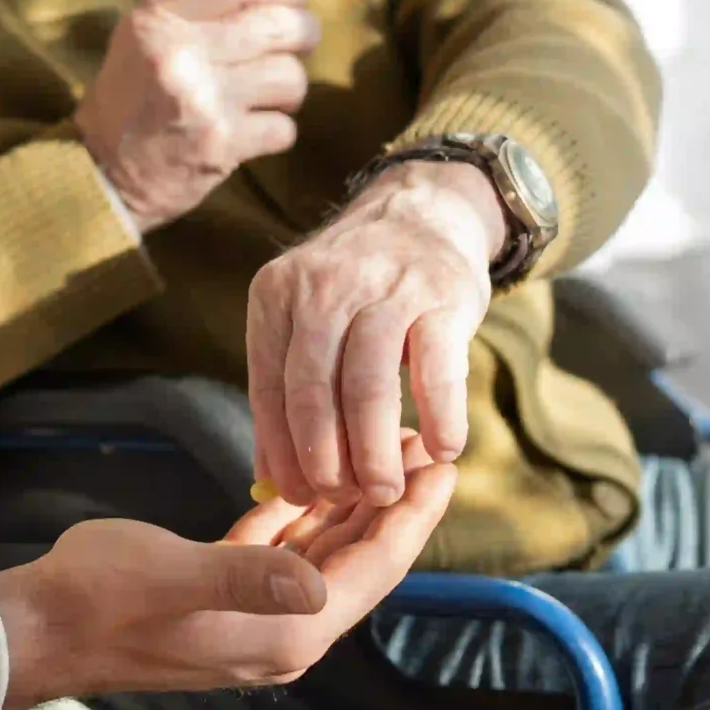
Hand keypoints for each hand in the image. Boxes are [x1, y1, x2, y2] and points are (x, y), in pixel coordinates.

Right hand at [0, 436, 453, 709]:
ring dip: (348, 507)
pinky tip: (306, 484)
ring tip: (376, 450)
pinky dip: (297, 519)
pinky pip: (277, 556)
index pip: (371, 571)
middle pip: (357, 563)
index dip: (411, 518)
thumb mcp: (173, 576)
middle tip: (419, 443)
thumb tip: (315, 582)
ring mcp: (250, 619)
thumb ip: (246, 577)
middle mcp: (281, 633)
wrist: (37, 630)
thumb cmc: (99, 600)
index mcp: (284, 634)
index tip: (443, 467)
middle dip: (390, 504)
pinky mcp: (219, 599)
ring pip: (321, 558)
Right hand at [74, 0, 319, 229]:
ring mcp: (202, 99)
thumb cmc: (130, 99)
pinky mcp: (221, 143)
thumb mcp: (143, 39)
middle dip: (304, 32)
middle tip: (301, 41)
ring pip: (290, 76)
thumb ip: (196, 11)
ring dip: (291, 86)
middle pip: (276, 24)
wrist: (105, 173)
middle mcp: (179, 53)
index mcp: (156, 19)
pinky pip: (284, 126)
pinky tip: (254, 130)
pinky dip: (277, 130)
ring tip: (270, 93)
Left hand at [247, 159, 505, 508]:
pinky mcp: (442, 297)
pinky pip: (437, 369)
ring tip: (386, 491)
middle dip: (325, 458)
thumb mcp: (304, 317)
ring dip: (374, 450)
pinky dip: (439, 417)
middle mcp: (323, 288)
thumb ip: (285, 388)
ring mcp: (384, 289)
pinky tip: (442, 451)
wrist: (421, 212)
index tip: (295, 494)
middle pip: (313, 390)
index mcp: (276, 295)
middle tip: (342, 498)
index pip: (267, 386)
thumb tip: (267, 477)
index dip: (280, 449)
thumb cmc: (356, 287)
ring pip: (368, 385)